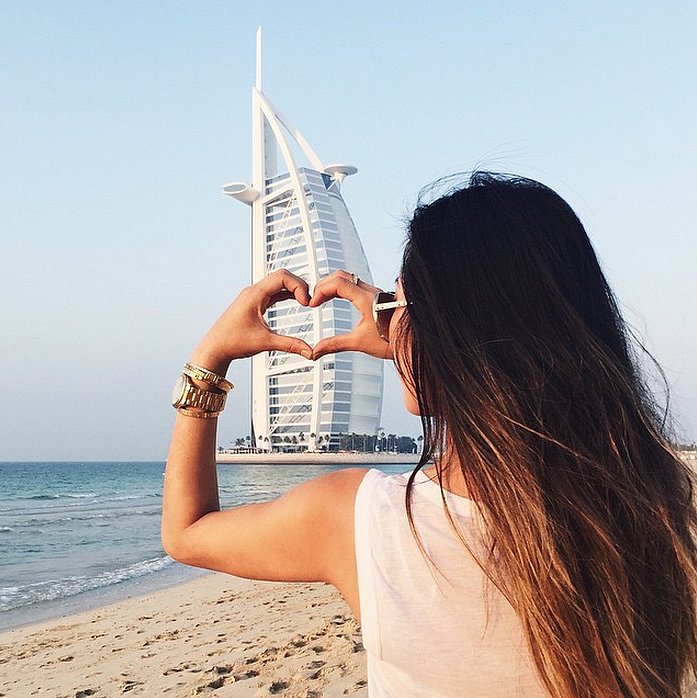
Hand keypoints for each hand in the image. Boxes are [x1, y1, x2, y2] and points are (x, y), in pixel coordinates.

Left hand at [190, 269, 313, 373]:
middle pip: (282, 276)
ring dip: (293, 289)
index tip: (307, 303)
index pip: (283, 277)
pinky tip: (295, 301)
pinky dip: (286, 294)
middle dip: (299, 285)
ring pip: (278, 282)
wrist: (214, 348)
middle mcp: (253, 291)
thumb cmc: (232, 342)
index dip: (299, 286)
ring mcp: (253, 296)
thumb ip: (290, 345)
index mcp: (254, 294)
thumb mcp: (265, 342)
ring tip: (305, 301)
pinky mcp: (254, 303)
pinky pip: (273, 292)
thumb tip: (309, 351)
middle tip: (309, 301)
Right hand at [309, 270, 392, 359]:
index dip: (322, 290)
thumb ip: (335, 344)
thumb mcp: (359, 343)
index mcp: (366, 300)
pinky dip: (342, 287)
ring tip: (322, 298)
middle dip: (324, 284)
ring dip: (332, 284)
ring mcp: (375, 293)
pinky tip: (337, 298)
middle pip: (342, 275)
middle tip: (315, 299)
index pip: (338, 284)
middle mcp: (371, 292)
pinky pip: (356, 284)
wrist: (411, 342)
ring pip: (349, 278)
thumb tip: (317, 350)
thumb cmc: (391, 342)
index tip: (313, 303)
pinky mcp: (376, 297)